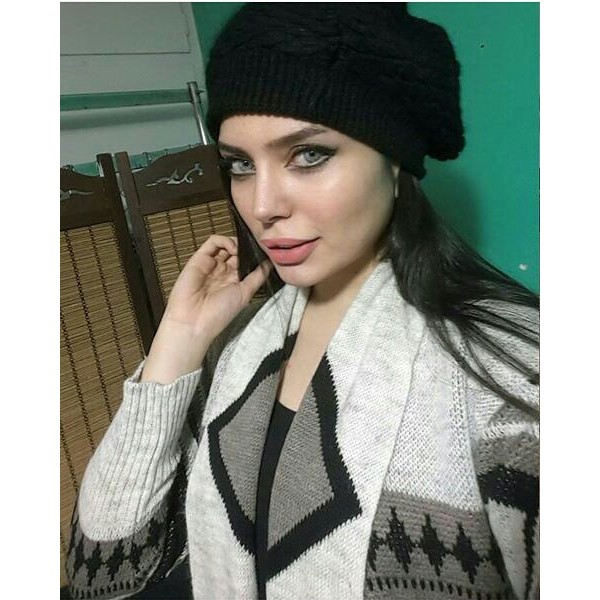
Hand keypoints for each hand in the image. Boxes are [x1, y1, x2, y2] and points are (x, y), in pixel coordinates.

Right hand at [141, 235, 270, 382]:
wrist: (194, 320)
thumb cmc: (219, 313)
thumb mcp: (245, 294)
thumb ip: (257, 277)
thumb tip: (270, 263)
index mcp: (233, 281)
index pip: (245, 261)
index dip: (253, 255)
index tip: (263, 253)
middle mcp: (222, 271)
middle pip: (236, 251)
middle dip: (245, 247)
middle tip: (254, 248)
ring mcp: (211, 264)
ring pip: (225, 244)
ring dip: (236, 242)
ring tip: (242, 250)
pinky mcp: (199, 258)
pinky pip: (212, 242)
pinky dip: (224, 240)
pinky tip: (233, 248)